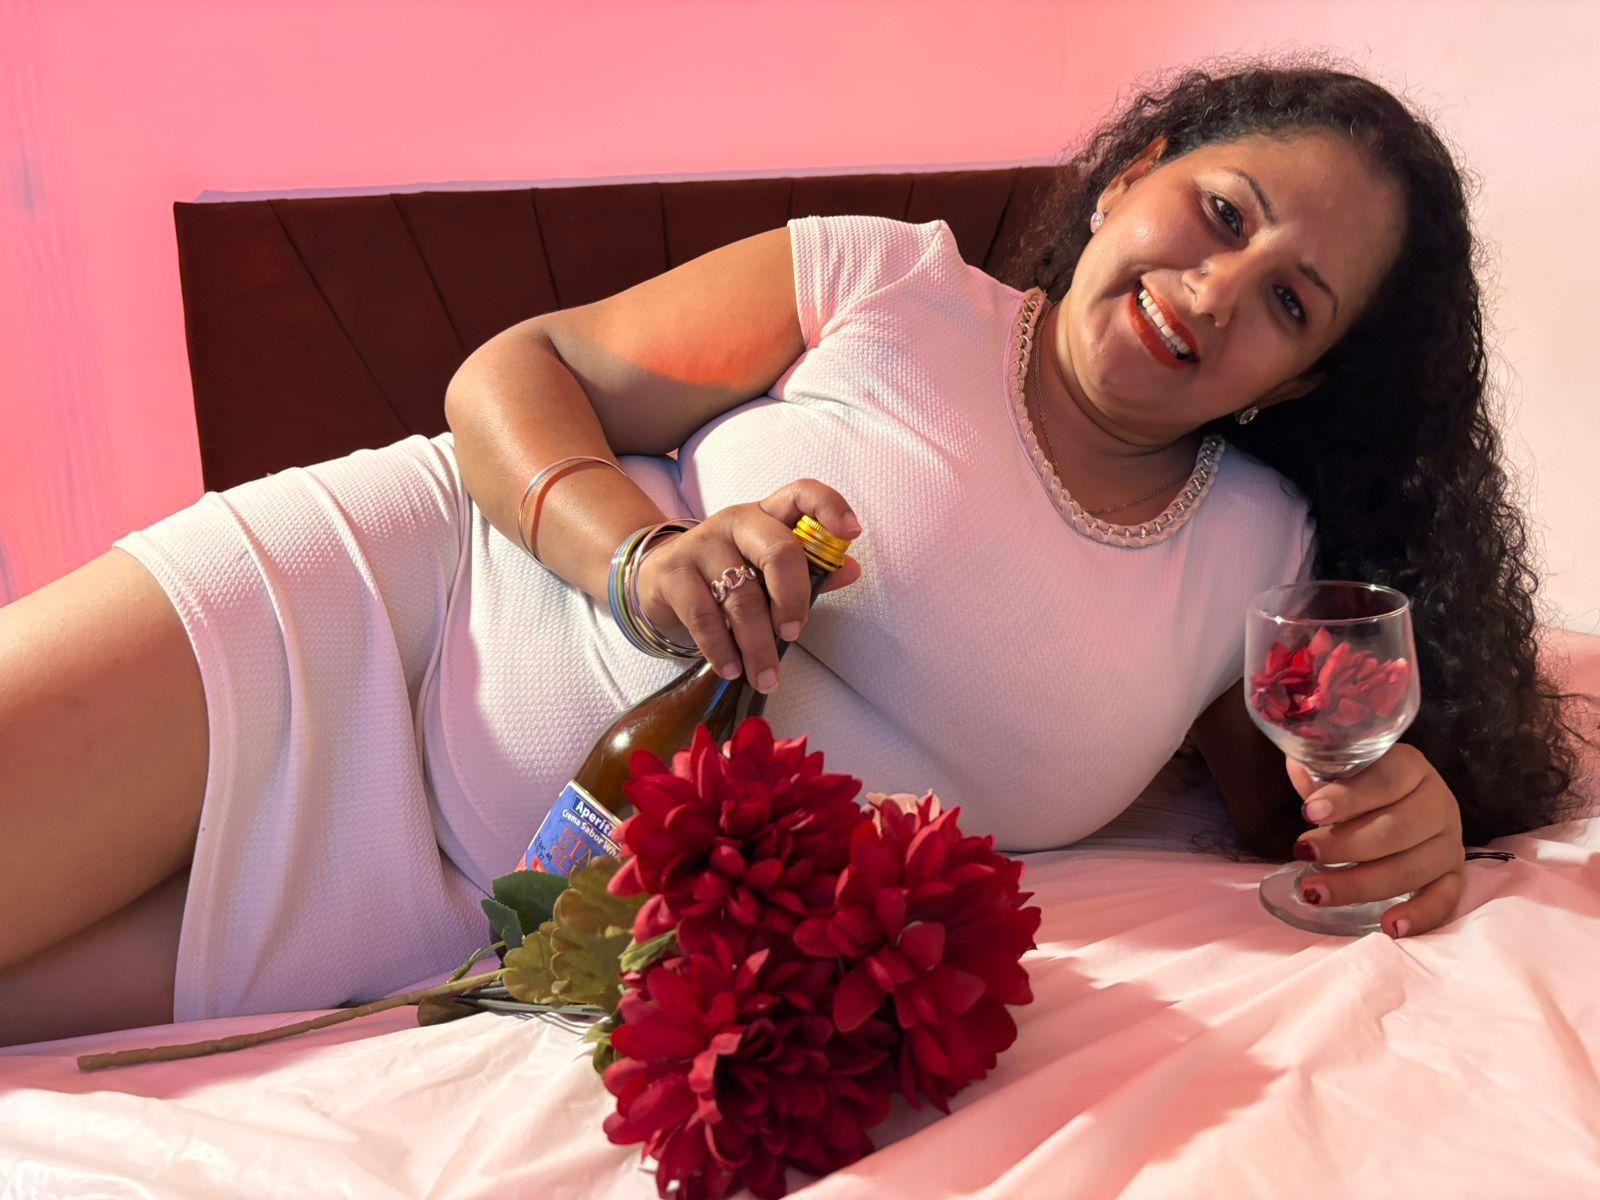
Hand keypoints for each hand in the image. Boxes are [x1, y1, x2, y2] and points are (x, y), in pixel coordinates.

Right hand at [634, 478, 862, 691]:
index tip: (852, 533)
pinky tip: (732, 668)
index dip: (830, 508)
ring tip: (765, 675)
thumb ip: (810, 570)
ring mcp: (702, 543)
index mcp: (769, 514)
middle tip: (793, 635)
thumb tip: (851, 570)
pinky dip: (722, 649)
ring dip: (757, 645)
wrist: (659, 577)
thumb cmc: (729, 573)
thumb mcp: (768, 569)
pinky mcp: (673, 572)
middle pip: (778, 551)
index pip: (803, 494)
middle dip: (793, 600)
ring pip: (742, 596)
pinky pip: (704, 616)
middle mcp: (738, 521)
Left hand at [1286, 743, 1465, 937]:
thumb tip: (1299, 771)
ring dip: (1360, 884)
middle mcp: (1439, 803)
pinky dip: (1420, 916)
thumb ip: (1321, 773)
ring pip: (1412, 868)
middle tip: (1303, 851)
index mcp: (1411, 767)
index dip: (1346, 798)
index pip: (1383, 780)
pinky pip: (1444, 900)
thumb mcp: (1342, 771)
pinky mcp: (1453, 876)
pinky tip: (1389, 926)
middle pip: (1397, 829)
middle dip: (1345, 845)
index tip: (1309, 813)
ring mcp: (1450, 842)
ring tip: (1315, 891)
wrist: (1401, 801)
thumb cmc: (1361, 786)